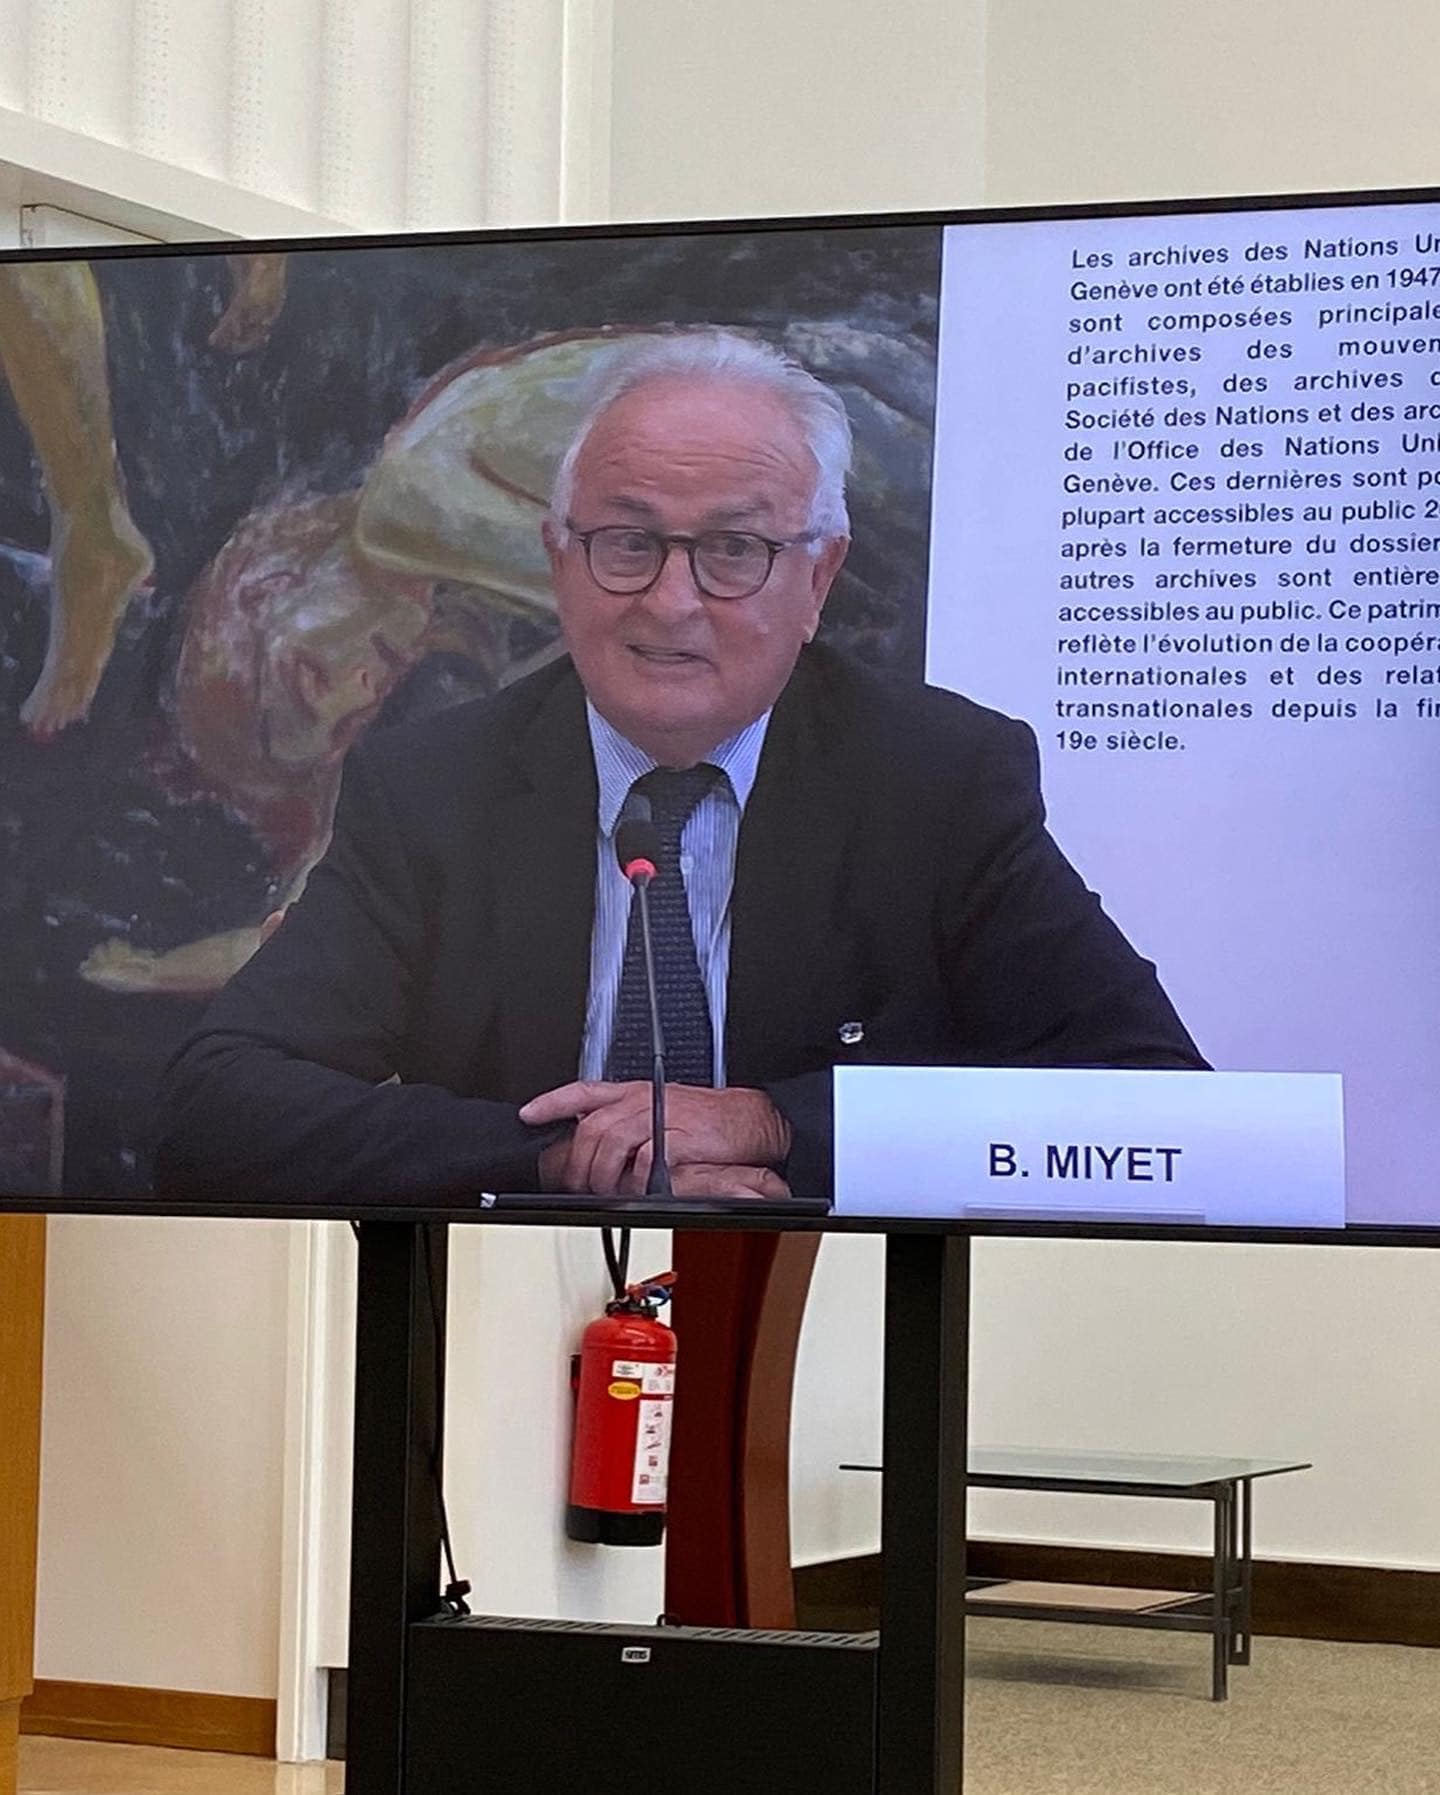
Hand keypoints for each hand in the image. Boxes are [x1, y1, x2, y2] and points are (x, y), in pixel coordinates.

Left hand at [520, 1080, 790, 1196]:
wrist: (753, 1121)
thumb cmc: (710, 1121)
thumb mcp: (663, 1112)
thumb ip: (630, 1125)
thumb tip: (596, 1149)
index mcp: (636, 1091)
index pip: (584, 1091)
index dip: (553, 1102)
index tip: (529, 1115)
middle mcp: (644, 1099)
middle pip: (592, 1127)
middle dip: (579, 1162)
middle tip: (579, 1185)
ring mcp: (661, 1117)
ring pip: (612, 1142)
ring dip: (604, 1175)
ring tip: (608, 1192)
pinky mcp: (681, 1138)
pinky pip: (645, 1159)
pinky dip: (636, 1179)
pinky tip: (637, 1189)